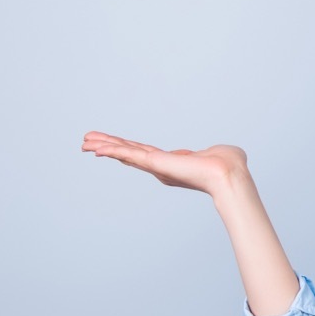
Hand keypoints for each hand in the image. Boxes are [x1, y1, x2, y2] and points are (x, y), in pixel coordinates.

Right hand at [81, 131, 249, 197]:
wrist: (230, 174)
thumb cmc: (229, 165)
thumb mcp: (216, 153)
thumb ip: (212, 152)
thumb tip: (216, 152)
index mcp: (172, 163)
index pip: (144, 153)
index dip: (126, 148)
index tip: (111, 144)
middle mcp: (161, 167)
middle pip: (128, 153)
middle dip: (108, 146)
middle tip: (86, 141)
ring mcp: (157, 166)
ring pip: (125, 153)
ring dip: (104, 146)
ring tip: (84, 142)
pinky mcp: (156, 163)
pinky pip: (130, 155)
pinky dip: (112, 150)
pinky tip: (96, 148)